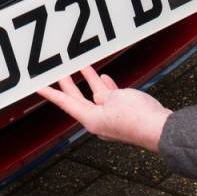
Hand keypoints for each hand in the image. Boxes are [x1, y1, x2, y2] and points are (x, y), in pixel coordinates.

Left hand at [36, 66, 171, 151]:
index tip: (38, 86)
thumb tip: (101, 92)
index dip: (50, 93)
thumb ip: (103, 94)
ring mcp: (111, 117)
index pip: (64, 103)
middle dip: (68, 84)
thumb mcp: (113, 100)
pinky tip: (104, 77)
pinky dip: (105, 86)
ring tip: (81, 67)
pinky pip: (110, 96)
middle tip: (58, 71)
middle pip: (77, 99)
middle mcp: (98, 120)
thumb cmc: (136, 118)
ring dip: (88, 81)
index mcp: (91, 120)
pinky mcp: (124, 113)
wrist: (159, 128)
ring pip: (94, 95)